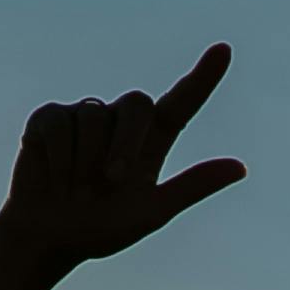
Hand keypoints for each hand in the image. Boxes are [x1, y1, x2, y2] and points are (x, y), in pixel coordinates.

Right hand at [0, 45, 247, 268]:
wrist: (49, 239)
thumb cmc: (101, 228)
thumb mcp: (152, 212)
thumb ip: (192, 186)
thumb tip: (240, 167)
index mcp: (151, 142)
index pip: (182, 103)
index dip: (203, 78)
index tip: (224, 50)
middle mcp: (120, 122)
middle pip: (138, 104)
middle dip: (127, 142)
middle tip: (113, 180)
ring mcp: (85, 116)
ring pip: (94, 117)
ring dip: (87, 162)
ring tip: (76, 191)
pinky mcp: (50, 118)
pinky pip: (61, 123)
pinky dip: (61, 158)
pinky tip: (55, 181)